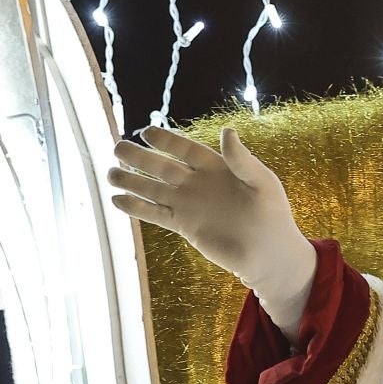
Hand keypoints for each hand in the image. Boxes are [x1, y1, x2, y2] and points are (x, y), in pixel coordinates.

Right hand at [107, 126, 316, 334]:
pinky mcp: (184, 226)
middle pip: (163, 166)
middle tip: (117, 148)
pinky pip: (156, 214)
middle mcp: (198, 183)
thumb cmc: (272, 214)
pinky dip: (137, 208)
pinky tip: (117, 200)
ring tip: (109, 173)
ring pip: (154, 189)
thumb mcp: (262, 182)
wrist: (269, 253)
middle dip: (140, 158)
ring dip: (132, 181)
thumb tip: (227, 131)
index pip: (185, 149)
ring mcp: (189, 204)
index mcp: (216, 167)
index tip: (145, 131)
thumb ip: (242, 160)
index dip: (166, 140)